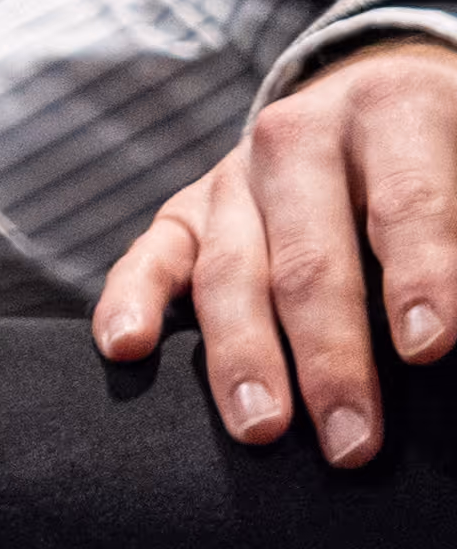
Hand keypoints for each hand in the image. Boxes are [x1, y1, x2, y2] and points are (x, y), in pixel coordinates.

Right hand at [100, 33, 456, 464]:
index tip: (428, 348)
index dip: (419, 275)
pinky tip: (125, 346)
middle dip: (332, 356)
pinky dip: (131, 300)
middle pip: (311, 256)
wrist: (380, 108)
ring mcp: (234, 177)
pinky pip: (149, 257)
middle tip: (353, 441)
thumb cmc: (452, 164)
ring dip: (244, 357)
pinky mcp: (184, 212)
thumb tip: (454, 328)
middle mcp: (301, 137)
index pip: (407, 201)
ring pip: (231, 272)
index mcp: (394, 112)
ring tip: (263, 430)